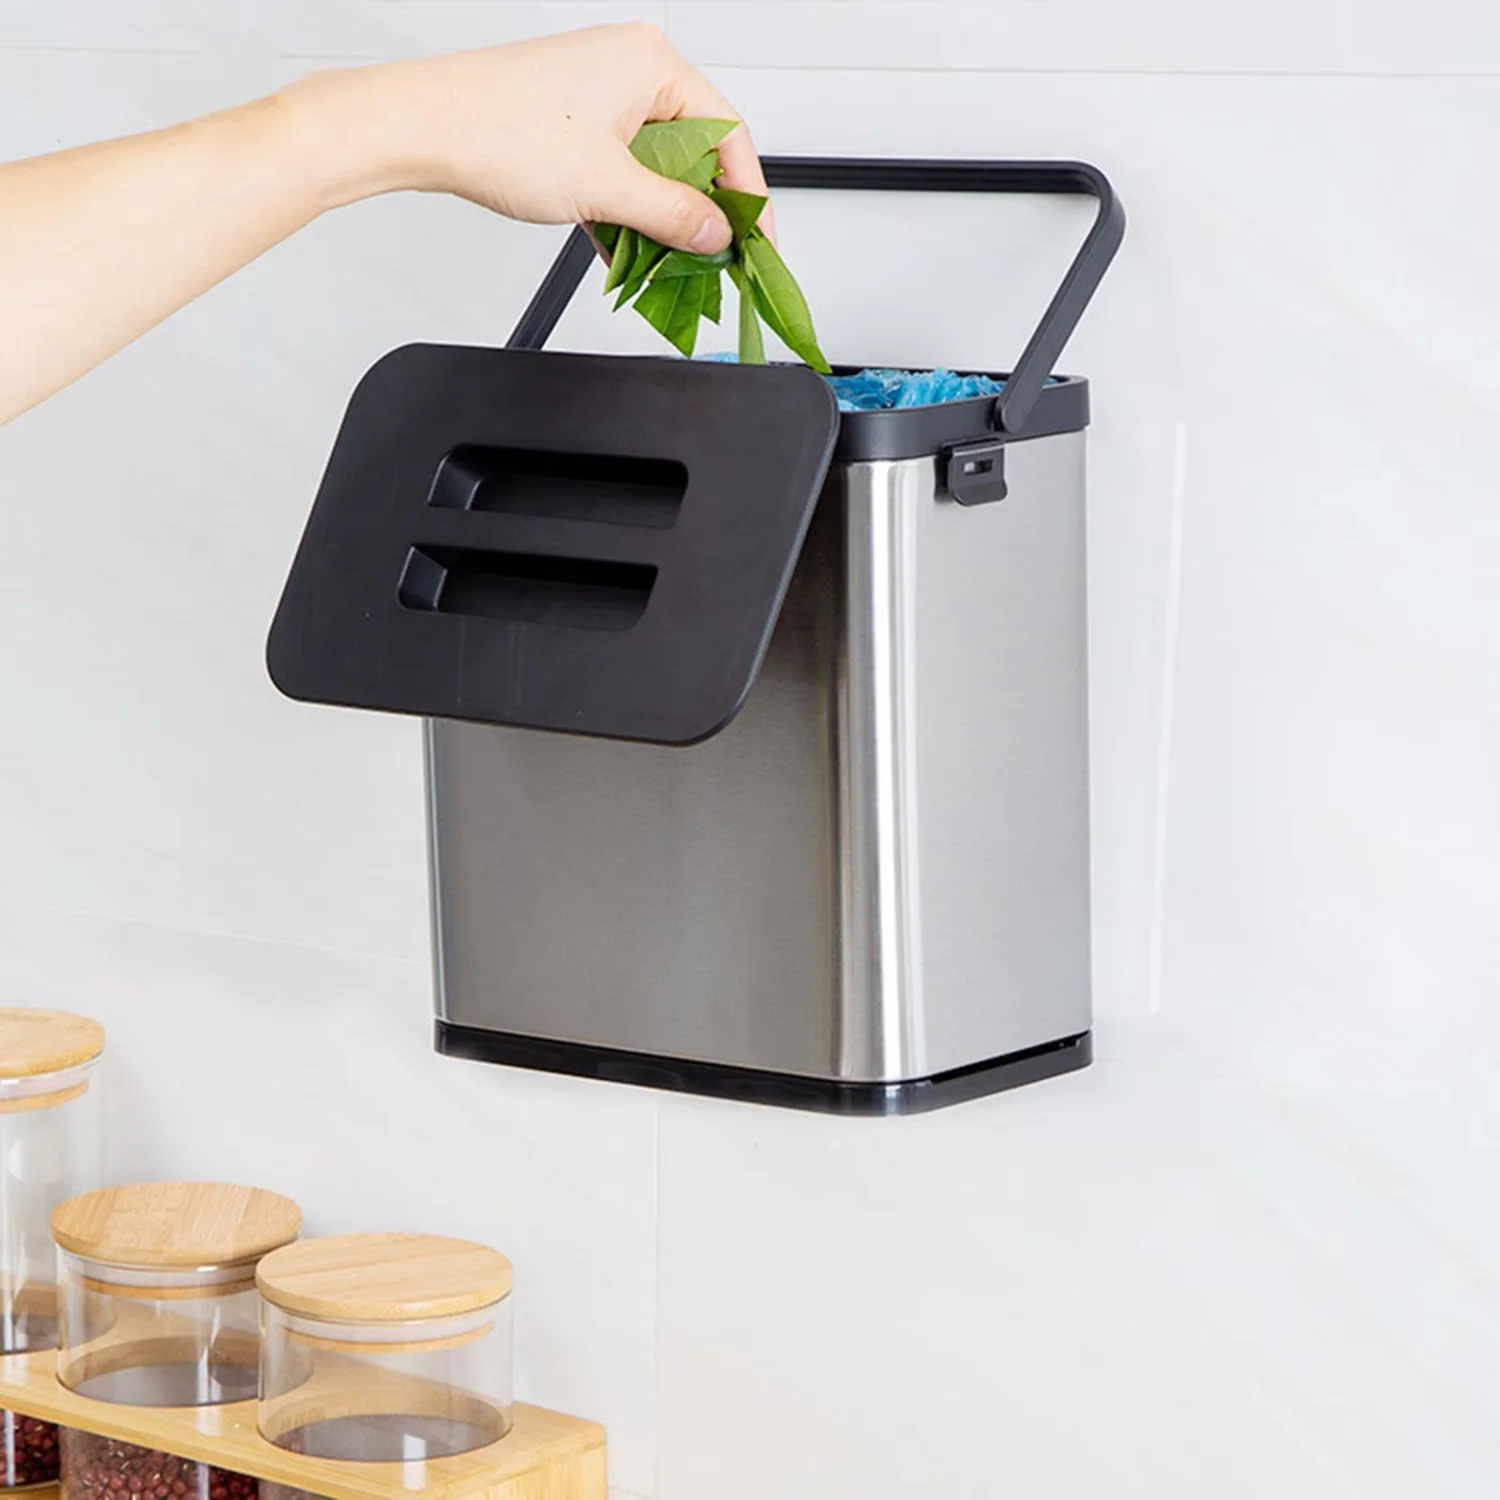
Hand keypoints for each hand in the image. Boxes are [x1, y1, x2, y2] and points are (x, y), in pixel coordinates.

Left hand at [288, 23, 770, 253]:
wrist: (420, 131)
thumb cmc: (498, 131)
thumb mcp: (607, 187)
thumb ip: (672, 216)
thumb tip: (714, 234)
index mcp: (650, 64)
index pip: (728, 133)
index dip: (748, 197)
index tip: (757, 242)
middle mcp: (629, 71)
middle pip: (694, 153)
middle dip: (702, 214)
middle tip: (716, 263)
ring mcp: (598, 97)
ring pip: (655, 170)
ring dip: (662, 222)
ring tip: (671, 268)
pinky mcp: (573, 125)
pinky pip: (621, 174)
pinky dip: (628, 214)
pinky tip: (630, 255)